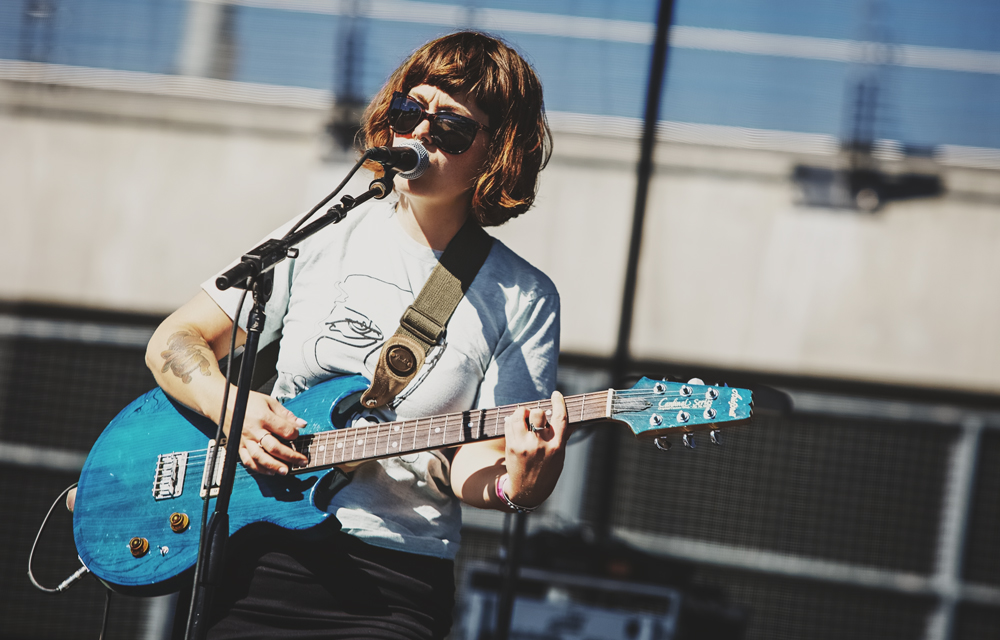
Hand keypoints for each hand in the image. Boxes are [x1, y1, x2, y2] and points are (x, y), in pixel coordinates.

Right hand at [233, 391, 308, 474]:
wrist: (223, 404)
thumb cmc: (248, 402)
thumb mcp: (269, 402)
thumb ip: (286, 414)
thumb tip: (302, 424)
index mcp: (263, 416)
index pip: (283, 429)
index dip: (294, 434)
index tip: (298, 435)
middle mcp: (253, 430)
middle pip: (273, 446)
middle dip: (290, 456)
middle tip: (302, 461)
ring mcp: (245, 440)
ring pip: (259, 457)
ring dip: (274, 465)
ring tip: (286, 471)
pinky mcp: (238, 447)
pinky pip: (247, 461)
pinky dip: (259, 468)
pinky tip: (270, 472)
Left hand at [501, 391, 569, 508]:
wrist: (527, 491)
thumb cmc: (547, 472)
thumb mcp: (560, 456)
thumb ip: (562, 436)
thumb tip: (569, 418)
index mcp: (557, 446)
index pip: (560, 417)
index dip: (559, 402)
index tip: (556, 394)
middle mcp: (541, 445)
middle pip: (538, 413)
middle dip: (537, 412)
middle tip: (536, 417)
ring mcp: (524, 445)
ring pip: (520, 415)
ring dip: (522, 412)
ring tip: (523, 418)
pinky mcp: (511, 447)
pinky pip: (509, 424)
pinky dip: (512, 420)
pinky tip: (515, 424)